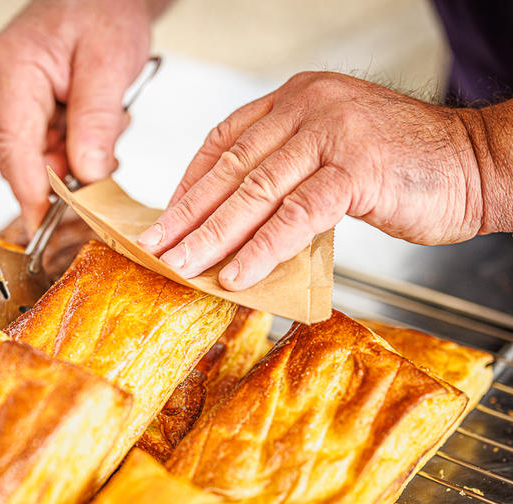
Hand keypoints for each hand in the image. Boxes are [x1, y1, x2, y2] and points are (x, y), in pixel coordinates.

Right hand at [0, 0, 158, 233]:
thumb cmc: (102, 11)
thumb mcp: (108, 67)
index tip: (42, 226)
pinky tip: (95, 123)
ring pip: (33, 157)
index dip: (29, 193)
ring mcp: (7, 98)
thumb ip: (96, 124)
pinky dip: (72, 148)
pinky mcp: (23, 107)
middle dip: (61, 174)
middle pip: (19, 159)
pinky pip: (42, 145)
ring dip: (72, 158)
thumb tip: (87, 177)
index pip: (12, 149)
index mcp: (10, 73)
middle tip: (103, 166)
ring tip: (106, 122)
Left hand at [137, 71, 487, 289]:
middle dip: (187, 213)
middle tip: (155, 245)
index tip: (167, 217)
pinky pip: (296, 214)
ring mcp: (332, 133)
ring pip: (255, 190)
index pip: (224, 141)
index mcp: (296, 101)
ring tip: (182, 264)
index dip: (190, 183)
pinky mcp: (356, 168)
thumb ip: (287, 177)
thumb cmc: (404, 167)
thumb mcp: (332, 158)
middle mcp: (308, 107)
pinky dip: (262, 248)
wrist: (478, 163)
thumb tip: (237, 224)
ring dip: (213, 234)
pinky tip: (237, 273)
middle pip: (230, 167)